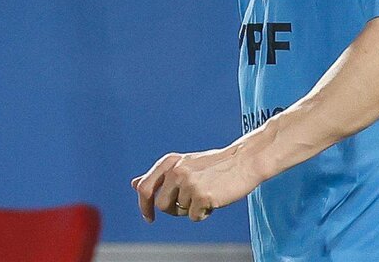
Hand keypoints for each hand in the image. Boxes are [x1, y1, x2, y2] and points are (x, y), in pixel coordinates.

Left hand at [131, 145, 261, 221]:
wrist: (244, 161)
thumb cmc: (215, 165)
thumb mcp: (185, 165)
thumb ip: (161, 176)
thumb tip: (134, 184)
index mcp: (171, 162)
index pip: (145, 187)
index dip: (143, 205)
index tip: (149, 217)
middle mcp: (177, 171)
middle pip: (161, 205)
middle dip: (173, 210)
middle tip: (188, 205)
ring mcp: (189, 183)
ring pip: (180, 211)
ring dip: (192, 209)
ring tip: (206, 195)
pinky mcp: (202, 195)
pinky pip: (195, 216)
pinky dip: (204, 213)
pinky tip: (214, 200)